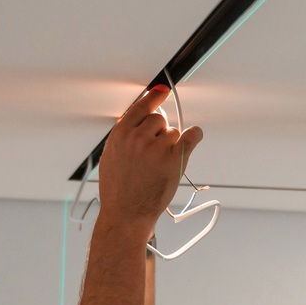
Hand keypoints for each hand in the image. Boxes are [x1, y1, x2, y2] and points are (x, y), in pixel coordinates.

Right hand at [99, 86, 203, 233]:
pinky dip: (195, 135)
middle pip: (160, 119)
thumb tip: (133, 120)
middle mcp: (138, 138)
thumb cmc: (118, 191)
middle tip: (154, 152)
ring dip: (172, 144)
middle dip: (160, 132)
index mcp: (120, 135)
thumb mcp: (110, 158)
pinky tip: (194, 136)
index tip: (161, 90)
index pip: (141, 106)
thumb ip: (123, 137)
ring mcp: (157, 148)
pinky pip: (191, 136)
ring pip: (174, 132)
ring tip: (160, 163)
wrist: (126, 214)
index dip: (153, 97)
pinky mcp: (174, 160)